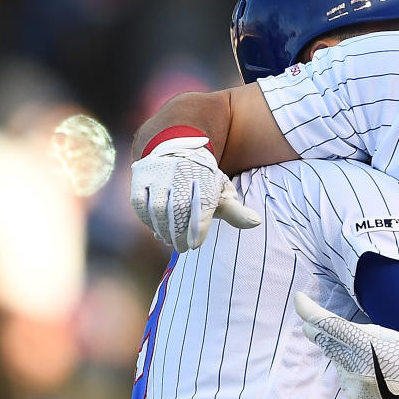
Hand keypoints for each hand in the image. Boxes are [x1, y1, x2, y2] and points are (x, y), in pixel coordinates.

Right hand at [130, 133, 260, 250]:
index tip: (195, 245)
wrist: (177, 151)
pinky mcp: (142, 178)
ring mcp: (160, 174)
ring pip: (159, 209)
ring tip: (170, 241)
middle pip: (179, 211)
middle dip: (180, 234)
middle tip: (182, 247)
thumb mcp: (222, 192)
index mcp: (205, 177)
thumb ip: (236, 211)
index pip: (202, 206)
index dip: (198, 228)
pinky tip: (157, 230)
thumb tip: (256, 223)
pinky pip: (142, 205)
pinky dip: (149, 220)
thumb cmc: (203, 181)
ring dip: (164, 230)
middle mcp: (182, 173)